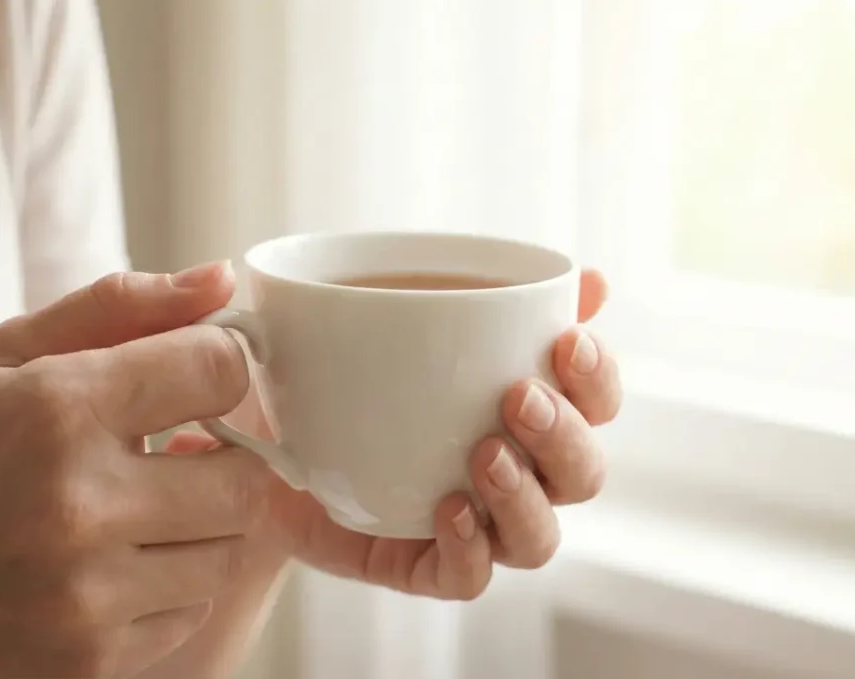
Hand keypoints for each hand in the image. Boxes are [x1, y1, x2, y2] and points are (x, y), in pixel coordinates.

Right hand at [0, 264, 278, 678]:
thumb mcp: (2, 362)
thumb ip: (117, 308)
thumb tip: (222, 278)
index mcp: (57, 410)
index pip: (219, 370)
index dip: (219, 365)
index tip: (196, 377)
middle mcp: (80, 505)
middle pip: (245, 475)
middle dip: (224, 457)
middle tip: (178, 450)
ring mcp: (86, 595)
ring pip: (229, 549)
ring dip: (201, 523)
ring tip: (139, 508)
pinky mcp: (91, 660)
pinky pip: (192, 610)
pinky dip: (170, 584)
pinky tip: (114, 565)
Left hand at [167, 269, 619, 599]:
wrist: (256, 435)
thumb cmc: (332, 368)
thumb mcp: (381, 312)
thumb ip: (471, 290)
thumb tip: (586, 277)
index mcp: (519, 405)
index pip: (594, 399)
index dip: (598, 375)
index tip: (567, 337)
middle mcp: (510, 469)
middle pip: (583, 472)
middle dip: (564, 435)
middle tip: (517, 396)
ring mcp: (471, 524)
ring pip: (540, 536)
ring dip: (525, 497)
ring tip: (483, 455)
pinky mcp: (423, 565)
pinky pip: (469, 577)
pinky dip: (468, 548)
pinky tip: (445, 509)